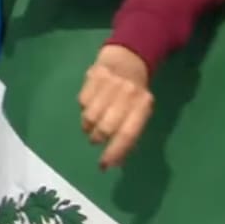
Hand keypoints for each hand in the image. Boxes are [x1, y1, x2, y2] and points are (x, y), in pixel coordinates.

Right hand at [79, 46, 152, 168]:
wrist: (128, 58)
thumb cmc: (135, 93)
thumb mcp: (141, 112)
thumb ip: (130, 134)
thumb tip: (113, 162)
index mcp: (143, 106)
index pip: (127, 134)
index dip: (115, 152)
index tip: (103, 165)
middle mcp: (127, 94)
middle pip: (106, 127)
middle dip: (98, 138)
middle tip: (96, 139)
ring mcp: (110, 83)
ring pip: (90, 116)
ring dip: (88, 126)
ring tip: (92, 124)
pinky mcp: (94, 75)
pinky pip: (82, 102)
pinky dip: (83, 109)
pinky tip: (91, 105)